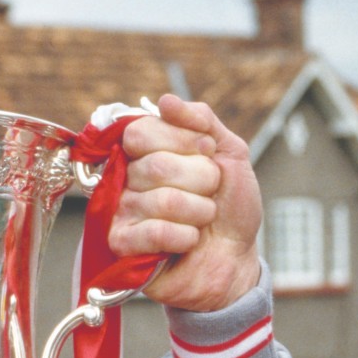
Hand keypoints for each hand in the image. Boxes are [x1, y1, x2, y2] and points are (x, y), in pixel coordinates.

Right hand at [110, 93, 263, 313]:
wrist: (236, 257)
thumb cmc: (230, 206)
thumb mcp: (231, 153)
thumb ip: (202, 120)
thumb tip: (165, 100)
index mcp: (146, 151)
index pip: (142, 131)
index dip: (183, 141)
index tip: (208, 153)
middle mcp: (126, 177)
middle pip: (156, 165)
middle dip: (201, 180)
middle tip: (210, 192)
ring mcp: (121, 211)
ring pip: (162, 200)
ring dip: (199, 211)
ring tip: (202, 220)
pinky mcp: (122, 246)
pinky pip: (153, 232)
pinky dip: (185, 237)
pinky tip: (189, 241)